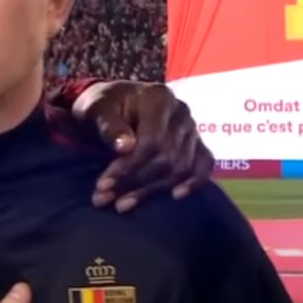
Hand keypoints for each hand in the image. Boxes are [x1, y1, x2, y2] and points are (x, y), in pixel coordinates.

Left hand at [74, 81, 214, 212]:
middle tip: (103, 198)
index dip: (128, 166)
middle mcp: (181, 112)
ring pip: (180, 168)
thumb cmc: (104, 105)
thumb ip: (109, 125)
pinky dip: (194, 182)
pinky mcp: (197, 143)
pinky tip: (175, 196)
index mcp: (158, 98)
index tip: (103, 184)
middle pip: (166, 158)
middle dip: (134, 182)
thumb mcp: (96, 108)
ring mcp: (191, 128)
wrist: (114, 103)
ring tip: (121, 204)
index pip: (151, 141)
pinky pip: (205, 164)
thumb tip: (126, 147)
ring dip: (151, 190)